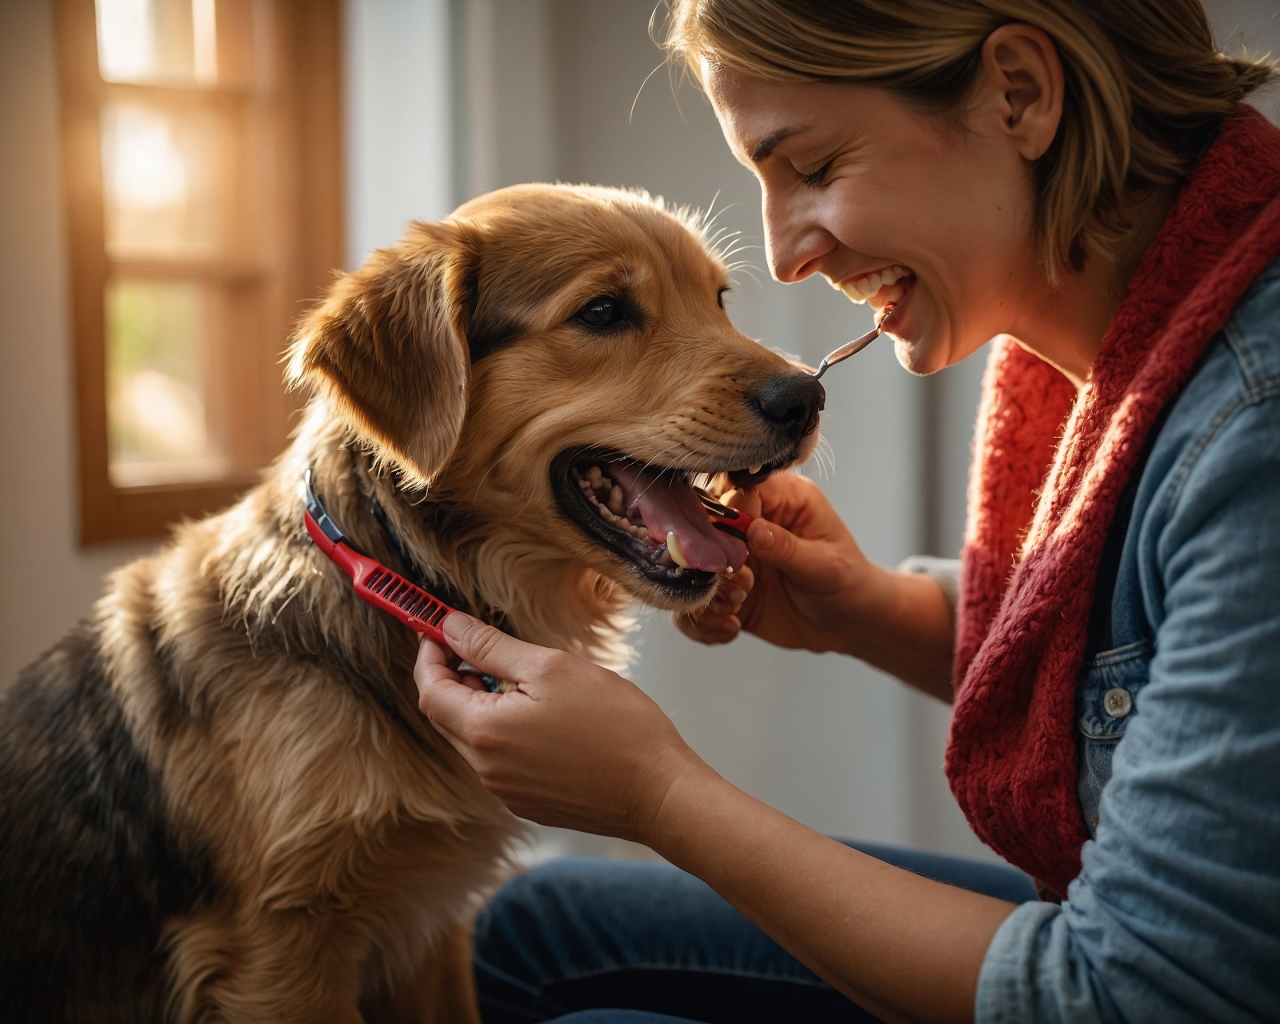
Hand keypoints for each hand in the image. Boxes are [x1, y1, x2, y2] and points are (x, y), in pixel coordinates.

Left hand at [415, 613, 707, 842]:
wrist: (659, 792)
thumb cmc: (616, 725)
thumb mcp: (552, 667)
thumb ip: (493, 648)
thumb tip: (451, 628)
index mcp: (484, 733)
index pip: (430, 691)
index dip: (429, 657)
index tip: (439, 632)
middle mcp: (486, 770)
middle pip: (447, 718)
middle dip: (456, 680)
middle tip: (482, 649)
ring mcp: (507, 792)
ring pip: (476, 740)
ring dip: (484, 706)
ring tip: (524, 681)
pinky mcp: (530, 804)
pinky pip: (501, 762)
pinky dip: (507, 733)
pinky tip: (545, 718)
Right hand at [677, 473, 872, 654]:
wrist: (849, 623)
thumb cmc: (849, 584)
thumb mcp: (826, 566)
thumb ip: (788, 548)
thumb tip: (753, 530)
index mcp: (782, 500)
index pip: (737, 493)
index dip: (724, 519)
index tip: (732, 552)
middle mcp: (752, 523)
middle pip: (702, 528)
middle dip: (709, 563)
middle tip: (737, 588)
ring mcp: (735, 557)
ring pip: (691, 568)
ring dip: (705, 595)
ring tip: (735, 611)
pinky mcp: (725, 589)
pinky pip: (695, 602)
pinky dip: (703, 621)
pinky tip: (732, 629)